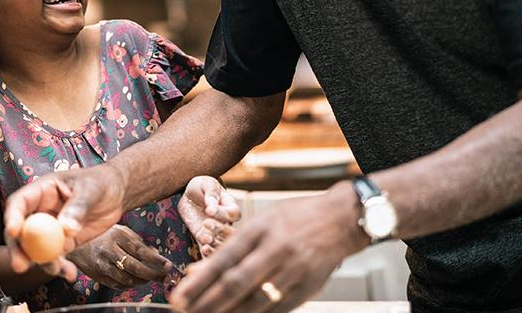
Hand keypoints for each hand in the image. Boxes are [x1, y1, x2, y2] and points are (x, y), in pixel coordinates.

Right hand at [4, 165, 127, 277]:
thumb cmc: (100, 182)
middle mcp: (41, 211)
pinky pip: (55, 257)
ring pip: (35, 249)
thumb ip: (78, 207)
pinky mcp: (62, 243)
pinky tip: (70, 273)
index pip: (20, 202)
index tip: (13, 231)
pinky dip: (60, 267)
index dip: (12, 216)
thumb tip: (66, 228)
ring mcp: (50, 229)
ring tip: (57, 270)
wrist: (117, 195)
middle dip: (18, 249)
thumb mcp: (90, 190)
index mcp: (42, 191)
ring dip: (41, 262)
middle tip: (20, 265)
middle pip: (21, 231)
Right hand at [68, 224, 173, 288]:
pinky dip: (131, 284)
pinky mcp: (98, 276)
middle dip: (153, 274)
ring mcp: (102, 265)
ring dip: (143, 281)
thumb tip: (156, 254)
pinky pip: (118, 285)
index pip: (141, 250)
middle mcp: (109, 251)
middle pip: (135, 267)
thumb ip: (138, 242)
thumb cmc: (103, 235)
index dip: (156, 260)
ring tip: (153, 278)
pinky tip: (138, 280)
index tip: (168, 265)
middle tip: (165, 277)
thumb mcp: (121, 231)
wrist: (75, 244)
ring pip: (128, 279)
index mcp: (117, 236)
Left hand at [169, 181, 367, 312]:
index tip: (179, 295)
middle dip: (207, 301)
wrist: (342, 220)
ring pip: (255, 301)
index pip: (224, 259)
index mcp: (261, 229)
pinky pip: (276, 308)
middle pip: (236, 283)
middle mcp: (276, 249)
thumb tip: (198, 270)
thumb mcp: (263, 221)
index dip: (199, 281)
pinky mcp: (307, 287)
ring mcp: (293, 270)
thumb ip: (234, 246)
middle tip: (185, 311)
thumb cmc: (296, 218)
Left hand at [177, 176, 241, 256]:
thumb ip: (211, 193)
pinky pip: (208, 250)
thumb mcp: (207, 184)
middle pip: (230, 232)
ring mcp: (216, 232)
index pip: (232, 213)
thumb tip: (211, 206)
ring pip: (221, 243)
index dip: (222, 213)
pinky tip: (203, 250)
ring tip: (204, 240)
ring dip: (215, 244)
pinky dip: (207, 254)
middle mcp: (226, 222)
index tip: (209, 210)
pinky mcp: (203, 238)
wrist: (190, 195)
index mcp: (230, 206)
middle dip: (220, 230)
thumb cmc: (202, 186)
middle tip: (206, 223)